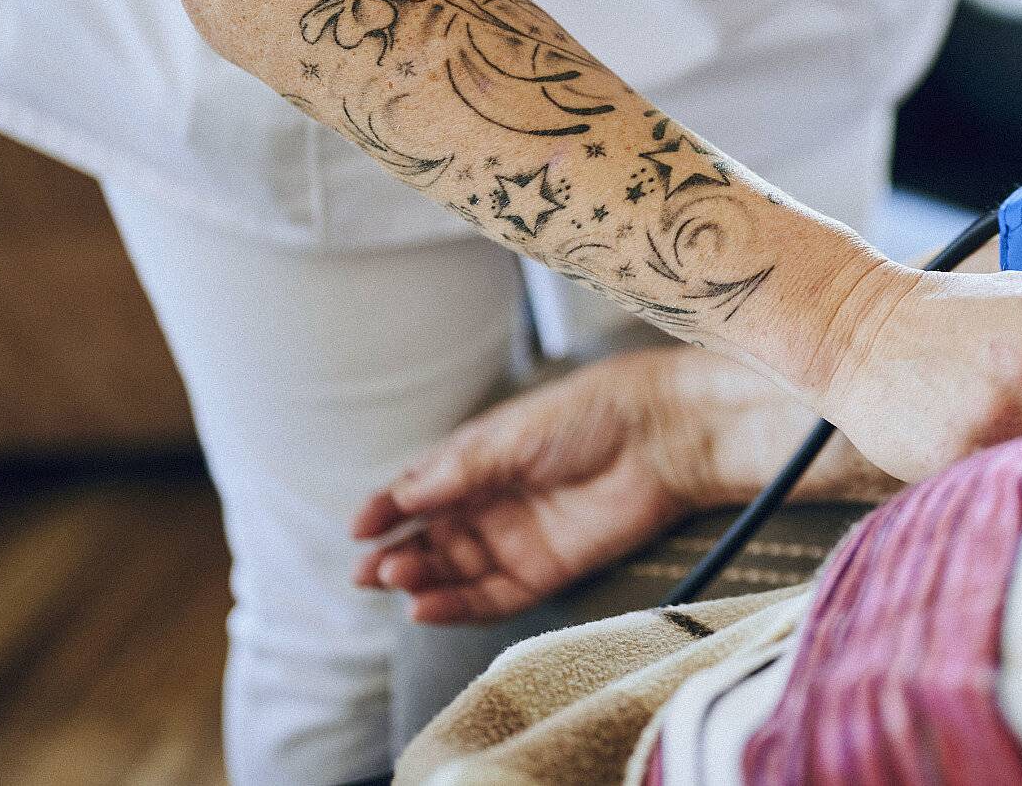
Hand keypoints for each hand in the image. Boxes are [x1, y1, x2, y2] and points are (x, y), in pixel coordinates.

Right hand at [351, 348, 889, 622]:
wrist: (663, 435)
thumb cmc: (590, 415)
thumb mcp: (511, 435)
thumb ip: (458, 470)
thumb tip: (399, 497)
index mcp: (476, 461)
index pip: (417, 492)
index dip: (386, 510)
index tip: (358, 529)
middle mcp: (490, 503)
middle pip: (430, 538)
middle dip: (396, 555)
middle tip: (371, 570)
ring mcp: (516, 539)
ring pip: (454, 572)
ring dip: (421, 581)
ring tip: (397, 581)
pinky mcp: (546, 570)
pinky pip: (492, 597)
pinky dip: (457, 606)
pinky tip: (426, 607)